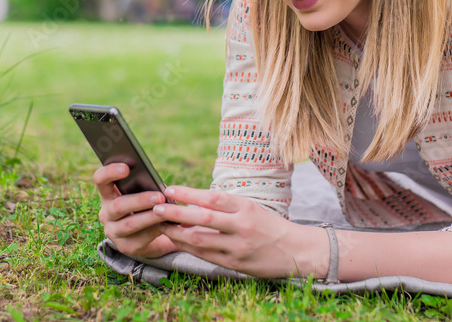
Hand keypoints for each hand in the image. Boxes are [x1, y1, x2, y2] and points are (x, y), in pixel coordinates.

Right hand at [93, 163, 178, 258]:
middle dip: (140, 200)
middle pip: (118, 205)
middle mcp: (106, 213)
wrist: (150, 236)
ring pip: (130, 224)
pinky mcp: (125, 247)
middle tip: (159, 196)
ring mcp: (113, 232)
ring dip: (150, 217)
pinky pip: (140, 238)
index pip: (100, 180)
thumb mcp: (143, 193)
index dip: (110, 172)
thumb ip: (144, 185)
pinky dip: (155, 230)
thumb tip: (157, 182)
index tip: (126, 168)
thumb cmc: (146, 205)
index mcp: (108, 194)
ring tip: (166, 211)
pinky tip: (167, 225)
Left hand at [153, 185, 324, 278]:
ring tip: (160, 224)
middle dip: (176, 213)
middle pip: (202, 218)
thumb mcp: (250, 208)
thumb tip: (191, 201)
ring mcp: (237, 247)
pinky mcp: (234, 264)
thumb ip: (225, 206)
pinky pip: (205, 255)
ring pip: (200, 240)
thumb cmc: (268, 225)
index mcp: (246, 207)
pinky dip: (188, 247)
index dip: (189, 193)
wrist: (295, 251)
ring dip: (176, 232)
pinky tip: (176, 240)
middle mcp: (241, 226)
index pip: (213, 198)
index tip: (170, 189)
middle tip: (156, 207)